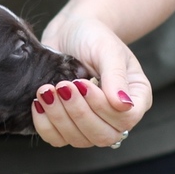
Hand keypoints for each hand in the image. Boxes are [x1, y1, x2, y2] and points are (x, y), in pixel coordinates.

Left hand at [33, 13, 151, 147]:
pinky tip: (38, 103)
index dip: (102, 108)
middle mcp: (115, 116)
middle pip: (102, 136)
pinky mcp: (65, 125)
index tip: (82, 84)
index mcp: (135, 98)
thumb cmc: (93, 38)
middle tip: (62, 87)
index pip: (125, 119)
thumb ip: (116, 76)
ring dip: (59, 118)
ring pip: (78, 140)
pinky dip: (44, 124)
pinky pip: (56, 139)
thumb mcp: (108, 50)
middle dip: (78, 113)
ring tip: (46, 91)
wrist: (69, 33)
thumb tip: (123, 105)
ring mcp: (89, 124)